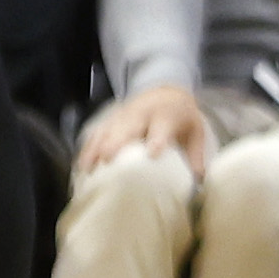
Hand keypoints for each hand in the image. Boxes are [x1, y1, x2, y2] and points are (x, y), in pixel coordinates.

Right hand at [76, 84, 212, 179]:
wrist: (165, 91)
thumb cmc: (181, 117)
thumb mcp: (195, 133)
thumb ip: (195, 158)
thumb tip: (197, 185)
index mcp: (166, 115)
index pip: (161, 127)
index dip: (157, 139)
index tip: (152, 154)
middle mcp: (142, 113)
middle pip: (127, 127)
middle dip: (116, 141)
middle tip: (107, 159)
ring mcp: (123, 115)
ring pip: (107, 129)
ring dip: (96, 146)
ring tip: (87, 166)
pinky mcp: (110, 119)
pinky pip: (96, 132)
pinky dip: (87, 147)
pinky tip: (81, 164)